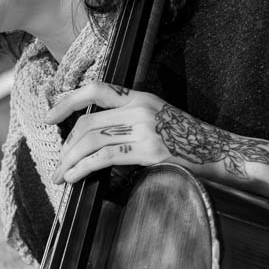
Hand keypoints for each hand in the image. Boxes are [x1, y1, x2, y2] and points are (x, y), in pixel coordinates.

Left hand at [45, 82, 179, 182]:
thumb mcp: (158, 118)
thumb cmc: (189, 140)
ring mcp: (144, 128)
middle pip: (87, 121)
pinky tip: (75, 178)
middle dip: (66, 145)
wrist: (219, 152)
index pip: (95, 89)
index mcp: (140, 97)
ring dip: (69, 160)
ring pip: (91, 140)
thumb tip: (97, 137)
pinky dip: (83, 168)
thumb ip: (130, 120)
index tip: (49, 116)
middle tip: (57, 163)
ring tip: (60, 176)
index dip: (67, 101)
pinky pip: (105, 157)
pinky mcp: (149, 150)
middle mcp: (140, 108)